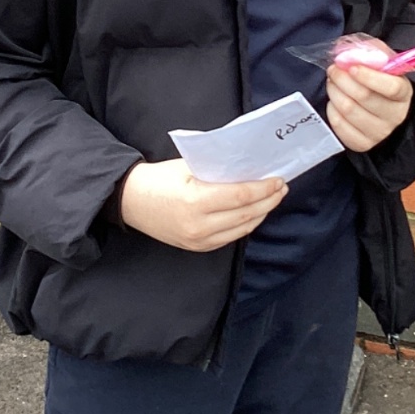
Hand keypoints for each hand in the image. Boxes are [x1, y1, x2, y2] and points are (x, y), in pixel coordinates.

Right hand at [118, 159, 286, 251]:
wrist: (132, 201)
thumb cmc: (160, 178)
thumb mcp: (188, 166)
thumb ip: (217, 168)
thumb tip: (249, 166)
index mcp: (196, 201)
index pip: (241, 196)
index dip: (264, 189)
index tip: (278, 179)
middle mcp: (199, 225)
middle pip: (247, 214)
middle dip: (269, 200)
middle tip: (282, 188)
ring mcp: (199, 240)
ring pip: (242, 228)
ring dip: (261, 213)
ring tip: (272, 199)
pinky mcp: (198, 247)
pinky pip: (231, 237)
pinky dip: (246, 224)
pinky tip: (254, 212)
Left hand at [326, 49, 412, 151]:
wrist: (378, 103)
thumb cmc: (378, 78)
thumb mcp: (380, 60)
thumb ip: (369, 52)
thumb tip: (350, 55)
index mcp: (404, 92)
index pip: (390, 87)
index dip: (368, 76)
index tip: (351, 67)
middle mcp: (395, 115)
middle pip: (364, 97)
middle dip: (343, 79)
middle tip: (333, 69)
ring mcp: (380, 132)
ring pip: (348, 110)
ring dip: (334, 92)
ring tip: (332, 82)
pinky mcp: (362, 143)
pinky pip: (339, 126)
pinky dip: (332, 109)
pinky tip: (334, 101)